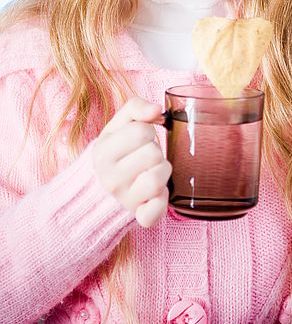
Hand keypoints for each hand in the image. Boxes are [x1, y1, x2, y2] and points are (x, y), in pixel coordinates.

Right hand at [92, 97, 171, 227]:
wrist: (97, 188)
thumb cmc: (114, 151)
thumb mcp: (117, 124)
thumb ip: (135, 107)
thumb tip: (156, 109)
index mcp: (103, 152)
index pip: (142, 131)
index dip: (146, 131)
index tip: (139, 139)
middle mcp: (110, 179)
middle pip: (153, 154)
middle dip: (155, 150)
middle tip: (144, 156)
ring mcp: (124, 200)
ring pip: (159, 179)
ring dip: (161, 171)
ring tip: (151, 170)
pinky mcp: (138, 216)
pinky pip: (156, 211)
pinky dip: (161, 202)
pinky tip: (155, 194)